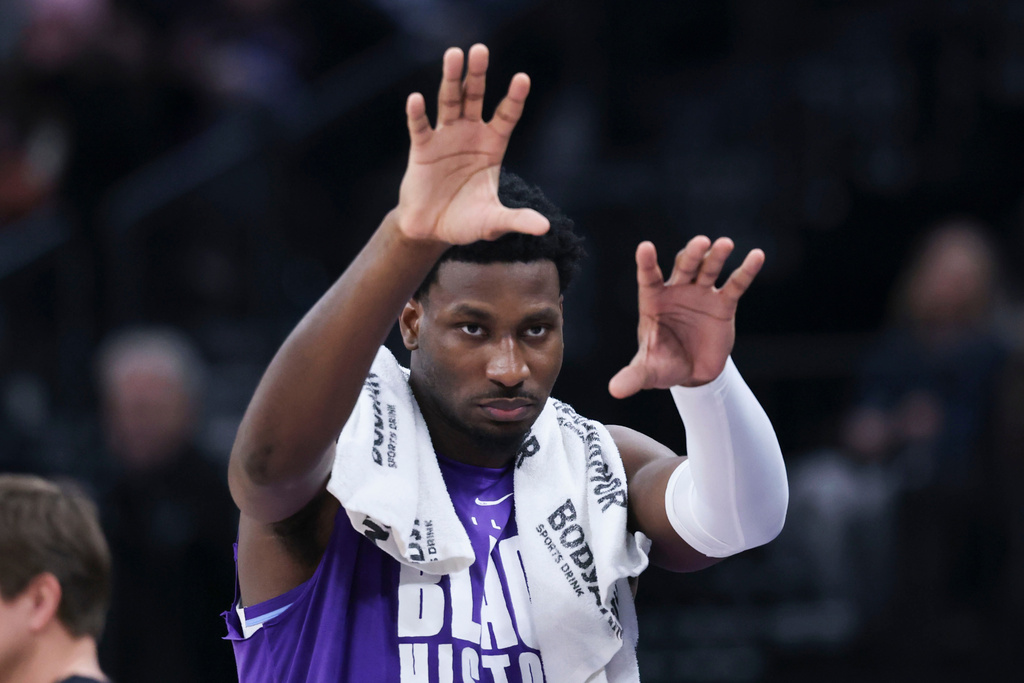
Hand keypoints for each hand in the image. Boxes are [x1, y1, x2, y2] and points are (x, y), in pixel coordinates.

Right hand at [396, 44, 549, 243]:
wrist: (432, 230)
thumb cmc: (466, 221)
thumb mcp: (493, 222)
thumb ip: (516, 220)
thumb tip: (545, 228)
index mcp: (492, 146)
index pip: (506, 115)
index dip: (514, 98)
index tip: (522, 78)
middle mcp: (470, 134)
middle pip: (475, 97)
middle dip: (478, 74)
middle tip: (480, 49)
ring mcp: (445, 138)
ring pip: (449, 102)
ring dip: (451, 79)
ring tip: (454, 54)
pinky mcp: (422, 149)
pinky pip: (420, 127)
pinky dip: (418, 114)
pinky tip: (417, 99)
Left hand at [609, 237, 763, 397]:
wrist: (693, 372)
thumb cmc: (664, 365)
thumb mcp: (648, 371)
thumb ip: (633, 376)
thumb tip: (615, 391)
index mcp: (653, 301)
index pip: (649, 278)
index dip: (647, 264)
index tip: (645, 247)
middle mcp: (676, 291)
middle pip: (683, 267)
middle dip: (692, 255)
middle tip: (701, 243)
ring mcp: (700, 294)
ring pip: (708, 270)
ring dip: (715, 257)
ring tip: (724, 244)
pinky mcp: (723, 304)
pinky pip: (735, 285)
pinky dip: (746, 270)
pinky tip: (757, 256)